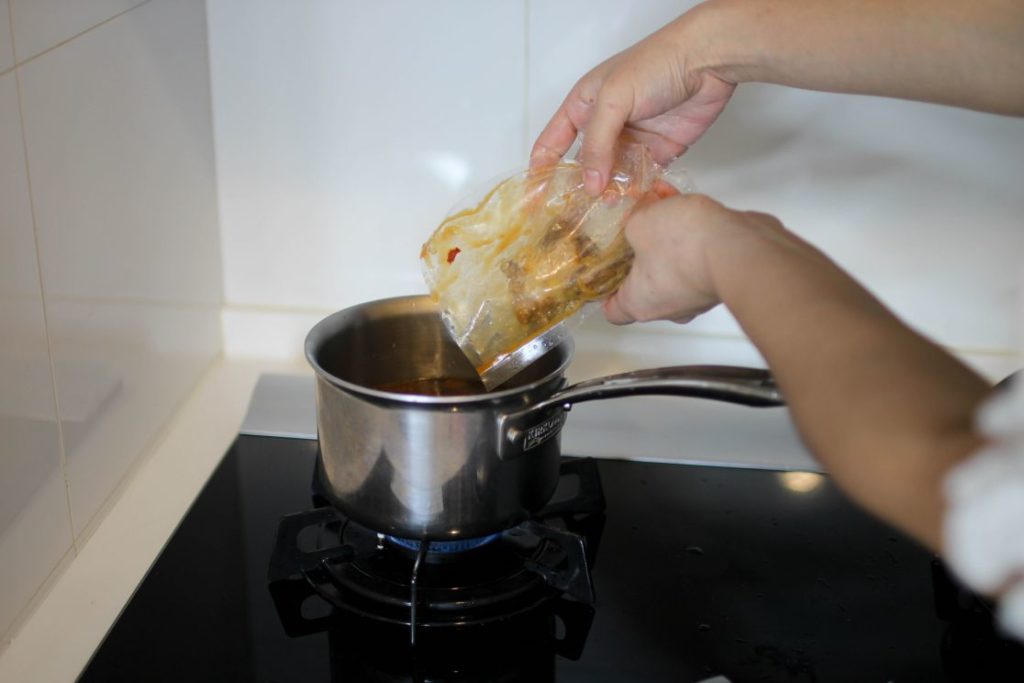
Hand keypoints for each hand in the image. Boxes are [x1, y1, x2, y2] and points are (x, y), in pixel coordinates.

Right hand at [531, 13, 733, 195]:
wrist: (706, 61)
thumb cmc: (655, 64)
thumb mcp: (613, 100)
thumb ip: (598, 143)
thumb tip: (589, 184)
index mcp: (583, 106)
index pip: (552, 143)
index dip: (541, 170)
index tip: (534, 198)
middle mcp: (604, 125)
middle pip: (583, 165)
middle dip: (578, 188)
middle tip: (573, 214)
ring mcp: (631, 140)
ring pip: (611, 176)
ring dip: (608, 192)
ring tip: (607, 209)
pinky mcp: (657, 152)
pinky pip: (640, 179)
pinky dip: (635, 192)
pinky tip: (631, 204)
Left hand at [603, 194, 782, 324]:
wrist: (741, 247)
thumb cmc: (683, 246)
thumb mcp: (639, 223)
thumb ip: (632, 220)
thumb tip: (640, 214)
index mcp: (640, 304)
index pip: (613, 311)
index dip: (604, 291)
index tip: (601, 270)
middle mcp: (669, 307)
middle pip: (644, 285)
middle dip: (637, 253)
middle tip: (632, 226)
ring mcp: (697, 295)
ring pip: (672, 266)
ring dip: (665, 237)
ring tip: (659, 202)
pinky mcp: (720, 276)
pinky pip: (696, 254)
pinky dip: (689, 233)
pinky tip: (682, 202)